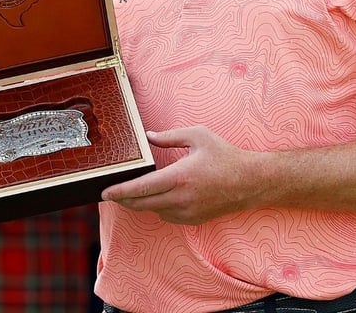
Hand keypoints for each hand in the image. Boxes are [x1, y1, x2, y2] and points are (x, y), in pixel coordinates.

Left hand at [101, 126, 262, 224]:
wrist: (250, 181)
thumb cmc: (225, 156)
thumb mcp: (198, 136)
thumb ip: (170, 136)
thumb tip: (149, 135)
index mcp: (179, 176)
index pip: (141, 188)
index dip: (119, 192)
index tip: (104, 193)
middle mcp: (181, 198)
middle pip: (141, 204)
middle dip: (124, 199)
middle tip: (111, 193)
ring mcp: (187, 212)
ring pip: (153, 211)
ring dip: (142, 203)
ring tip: (136, 191)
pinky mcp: (193, 220)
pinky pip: (167, 216)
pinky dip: (159, 207)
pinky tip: (161, 196)